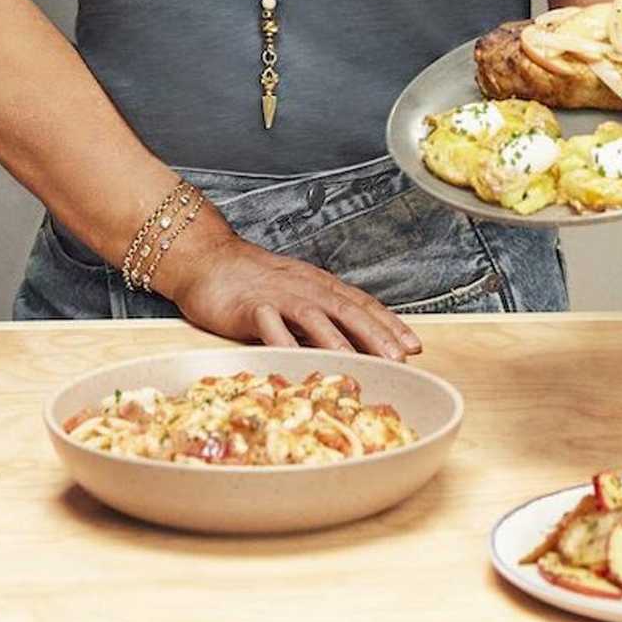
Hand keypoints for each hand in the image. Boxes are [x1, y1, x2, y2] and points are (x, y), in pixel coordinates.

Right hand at [167, 221, 420, 360]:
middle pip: (347, 309)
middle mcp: (305, 288)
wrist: (208, 259)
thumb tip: (352, 344)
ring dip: (338, 339)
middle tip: (401, 358)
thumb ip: (320, 316)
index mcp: (319, 285)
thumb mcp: (295, 295)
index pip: (361, 303)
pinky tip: (295, 361)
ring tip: (358, 362)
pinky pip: (269, 325)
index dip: (389, 324)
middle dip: (376, 334)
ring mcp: (278, 296)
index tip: (414, 346)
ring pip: (313, 316)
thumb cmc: (253, 282)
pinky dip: (284, 342)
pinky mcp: (249, 307)